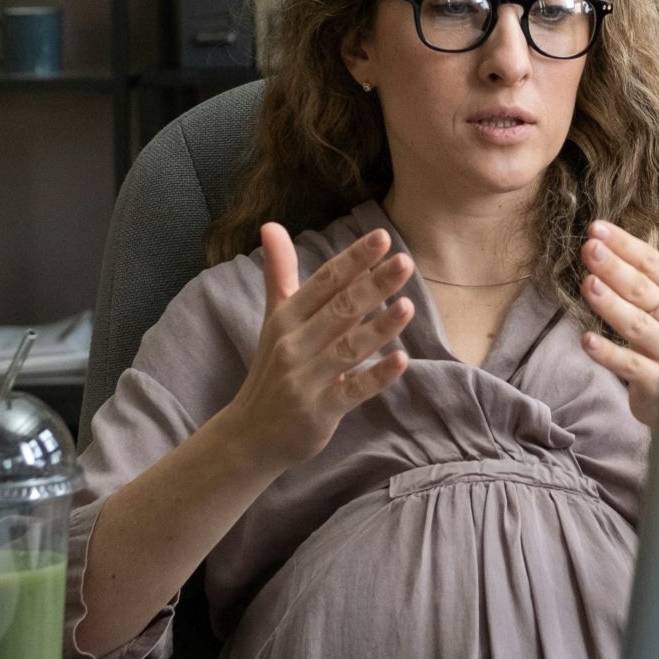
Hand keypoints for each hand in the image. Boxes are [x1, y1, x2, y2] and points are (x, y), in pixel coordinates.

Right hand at [217, 225, 414, 470]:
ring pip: (348, 348)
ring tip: (408, 305)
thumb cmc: (272, 369)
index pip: (324, 281)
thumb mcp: (274, 318)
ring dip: (379, 327)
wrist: (250, 434)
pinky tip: (401, 360)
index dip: (352, 259)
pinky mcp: (320, 411)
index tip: (382, 237)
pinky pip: (352, 391)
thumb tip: (270, 224)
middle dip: (372, 285)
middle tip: (405, 262)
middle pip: (339, 309)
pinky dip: (376, 376)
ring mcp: (306, 379)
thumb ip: (280, 272)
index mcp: (287, 317)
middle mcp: (295, 344)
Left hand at [578, 201, 658, 427]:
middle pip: (645, 291)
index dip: (626, 245)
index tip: (596, 228)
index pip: (655, 262)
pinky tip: (586, 340)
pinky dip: (610, 354)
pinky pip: (633, 367)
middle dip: (617, 269)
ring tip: (587, 285)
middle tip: (589, 248)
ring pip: (638, 326)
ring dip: (612, 306)